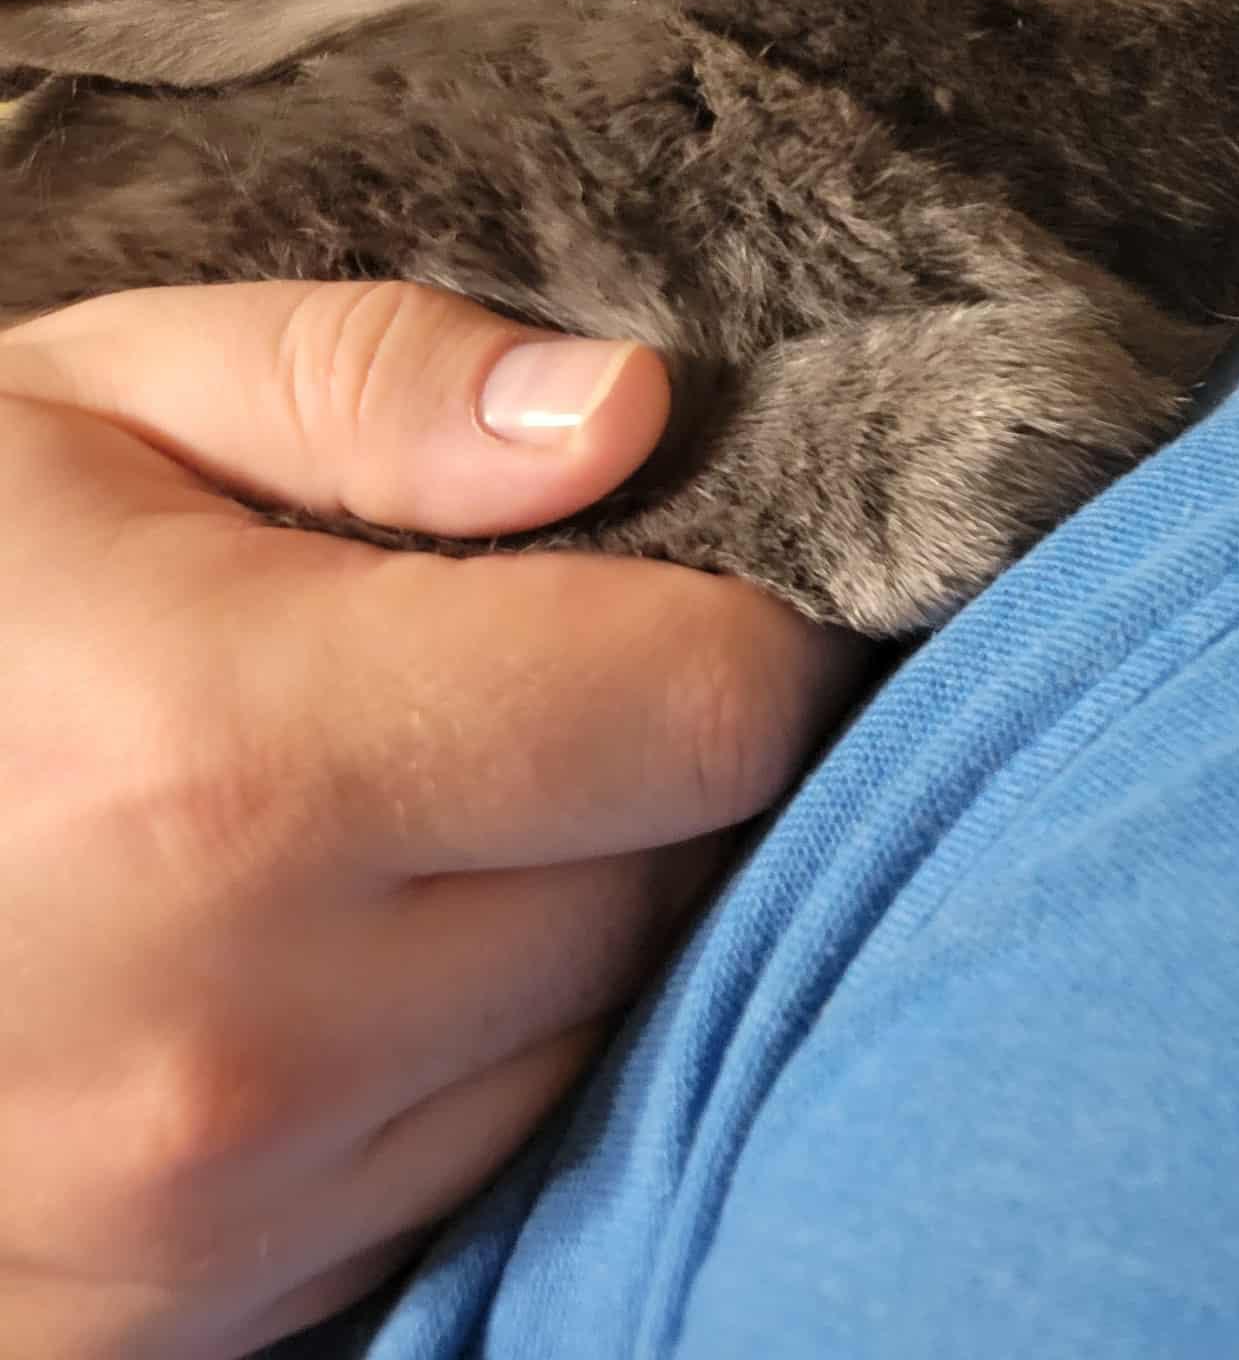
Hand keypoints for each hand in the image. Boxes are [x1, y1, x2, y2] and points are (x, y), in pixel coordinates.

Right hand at [0, 281, 868, 1359]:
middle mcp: (245, 1031)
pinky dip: (455, 1048)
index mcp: (230, 762)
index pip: (704, 709)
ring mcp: (219, 1211)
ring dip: (550, 905)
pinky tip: (319, 944)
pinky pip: (476, 1156)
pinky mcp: (208, 1313)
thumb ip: (374, 384)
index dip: (732, 616)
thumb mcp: (94, 402)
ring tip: (378, 800)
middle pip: (670, 871)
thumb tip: (631, 417)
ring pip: (590, 1025)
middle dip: (630, 755)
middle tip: (496, 669)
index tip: (668, 567)